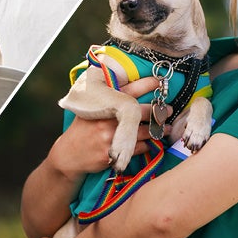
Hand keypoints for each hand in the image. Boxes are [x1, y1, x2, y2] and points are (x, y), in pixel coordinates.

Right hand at [48, 77, 170, 179]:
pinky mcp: (114, 153)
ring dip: (158, 130)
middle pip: (142, 111)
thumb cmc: (83, 130)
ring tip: (167, 128)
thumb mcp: (89, 109)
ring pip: (144, 131)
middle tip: (169, 109)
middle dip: (159, 111)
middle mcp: (107, 118)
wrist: (68, 156)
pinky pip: (139, 148)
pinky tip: (149, 143)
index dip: (146, 84)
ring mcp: (110, 136)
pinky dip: (146, 145)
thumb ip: (106, 100)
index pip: (129, 90)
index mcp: (103, 104)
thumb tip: (126, 85)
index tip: (159, 81)